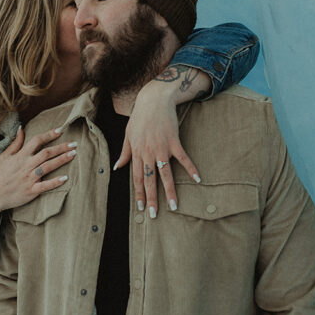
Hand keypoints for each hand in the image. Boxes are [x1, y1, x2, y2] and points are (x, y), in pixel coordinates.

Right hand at [0, 127, 76, 219]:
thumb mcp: (4, 156)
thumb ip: (15, 143)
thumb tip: (21, 128)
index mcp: (20, 156)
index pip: (37, 141)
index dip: (49, 134)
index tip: (61, 130)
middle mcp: (26, 166)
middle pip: (46, 153)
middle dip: (61, 147)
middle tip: (74, 143)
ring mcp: (29, 178)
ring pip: (48, 167)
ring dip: (61, 160)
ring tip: (73, 154)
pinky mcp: (31, 191)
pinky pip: (45, 186)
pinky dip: (55, 182)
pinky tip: (65, 178)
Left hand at [113, 81, 200, 217]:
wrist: (153, 100)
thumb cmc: (139, 117)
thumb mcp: (128, 134)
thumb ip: (124, 153)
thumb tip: (117, 168)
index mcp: (136, 152)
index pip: (137, 178)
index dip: (139, 194)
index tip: (141, 208)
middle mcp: (148, 153)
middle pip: (150, 180)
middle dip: (151, 199)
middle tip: (154, 215)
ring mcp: (161, 148)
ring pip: (165, 174)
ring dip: (170, 191)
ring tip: (174, 206)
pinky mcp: (174, 142)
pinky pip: (183, 158)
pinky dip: (190, 168)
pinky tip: (197, 179)